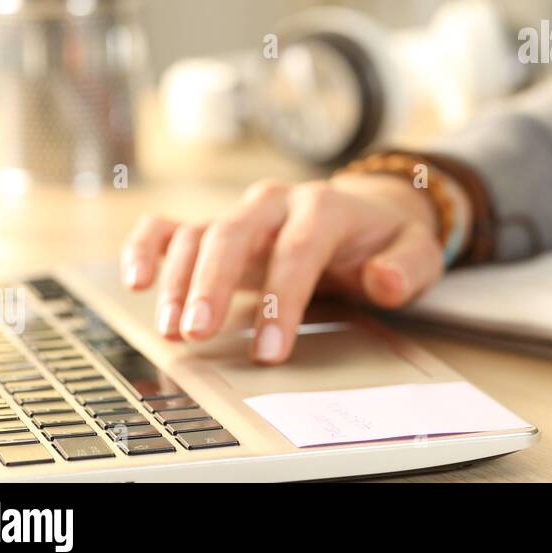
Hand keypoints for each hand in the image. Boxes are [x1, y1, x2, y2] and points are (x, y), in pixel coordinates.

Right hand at [121, 173, 450, 362]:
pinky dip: (146, 247)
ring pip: (200, 234)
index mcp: (326, 206)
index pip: (298, 249)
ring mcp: (242, 213)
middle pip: (235, 232)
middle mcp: (277, 203)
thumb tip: (382, 281)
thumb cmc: (386, 242)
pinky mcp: (217, 227)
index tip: (268, 349)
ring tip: (175, 331)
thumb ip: (406, 267)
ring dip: (181, 281)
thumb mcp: (416, 253)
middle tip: (199, 334)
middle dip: (213, 283)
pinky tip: (135, 280)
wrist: (369, 215)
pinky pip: (171, 227)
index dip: (280, 299)